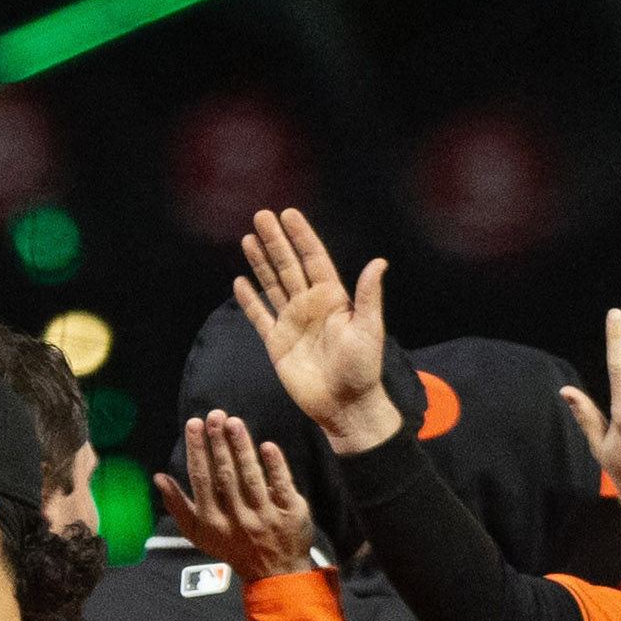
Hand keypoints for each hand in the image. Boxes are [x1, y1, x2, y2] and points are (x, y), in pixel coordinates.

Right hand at [156, 410, 318, 580]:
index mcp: (213, 522)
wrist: (275, 572)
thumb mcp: (199, 533)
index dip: (197, 450)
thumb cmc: (232, 548)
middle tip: (214, 415)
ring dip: (242, 447)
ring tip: (234, 422)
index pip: (202, 479)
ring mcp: (266, 516)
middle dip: (218, 443)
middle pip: (226, 475)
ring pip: (251, 476)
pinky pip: (282, 485)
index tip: (193, 424)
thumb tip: (158, 478)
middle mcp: (238, 519)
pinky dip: (275, 465)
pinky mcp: (291, 513)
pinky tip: (267, 445)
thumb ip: (178, 506)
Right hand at [230, 208, 399, 450]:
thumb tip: (379, 262)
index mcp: (333, 298)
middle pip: (288, 266)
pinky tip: (241, 282)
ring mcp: (293, 323)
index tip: (289, 214)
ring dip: (261, 262)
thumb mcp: (369, 330)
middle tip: (261, 216)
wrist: (345, 406)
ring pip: (273, 285)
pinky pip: (260, 317)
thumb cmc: (363, 369)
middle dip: (275, 241)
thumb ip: (369, 296)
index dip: (301, 236)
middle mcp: (311, 305)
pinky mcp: (278, 343)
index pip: (314, 259)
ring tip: (248, 239)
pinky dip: (250, 301)